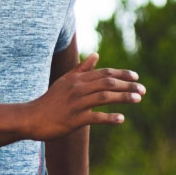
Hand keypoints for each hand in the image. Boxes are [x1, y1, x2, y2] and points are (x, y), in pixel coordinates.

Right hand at [28, 53, 145, 138]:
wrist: (32, 118)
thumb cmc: (50, 100)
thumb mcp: (65, 81)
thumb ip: (82, 68)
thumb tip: (96, 55)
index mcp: (78, 79)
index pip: (104, 73)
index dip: (122, 74)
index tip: (136, 77)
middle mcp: (78, 89)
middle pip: (108, 83)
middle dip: (128, 85)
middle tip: (143, 90)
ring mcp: (76, 103)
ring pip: (104, 97)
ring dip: (123, 97)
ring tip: (138, 99)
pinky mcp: (74, 119)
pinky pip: (95, 117)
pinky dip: (109, 117)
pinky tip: (121, 119)